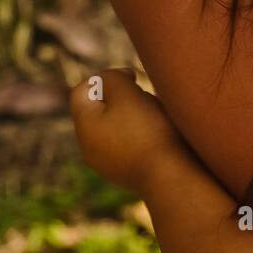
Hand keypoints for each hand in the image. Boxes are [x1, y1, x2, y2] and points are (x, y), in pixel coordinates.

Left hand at [68, 67, 186, 193]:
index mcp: (84, 127)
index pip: (82, 90)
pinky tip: (159, 138)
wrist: (170, 175)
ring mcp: (106, 164)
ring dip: (133, 116)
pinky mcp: (124, 173)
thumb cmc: (148, 130)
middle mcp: (89, 148)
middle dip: (122, 98)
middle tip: (145, 99)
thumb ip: (112, 79)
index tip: (133, 79)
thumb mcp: (127, 94)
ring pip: (115, 126)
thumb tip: (108, 82)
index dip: (106, 78)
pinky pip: (127, 145)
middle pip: (99, 108)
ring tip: (156, 119)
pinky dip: (140, 135)